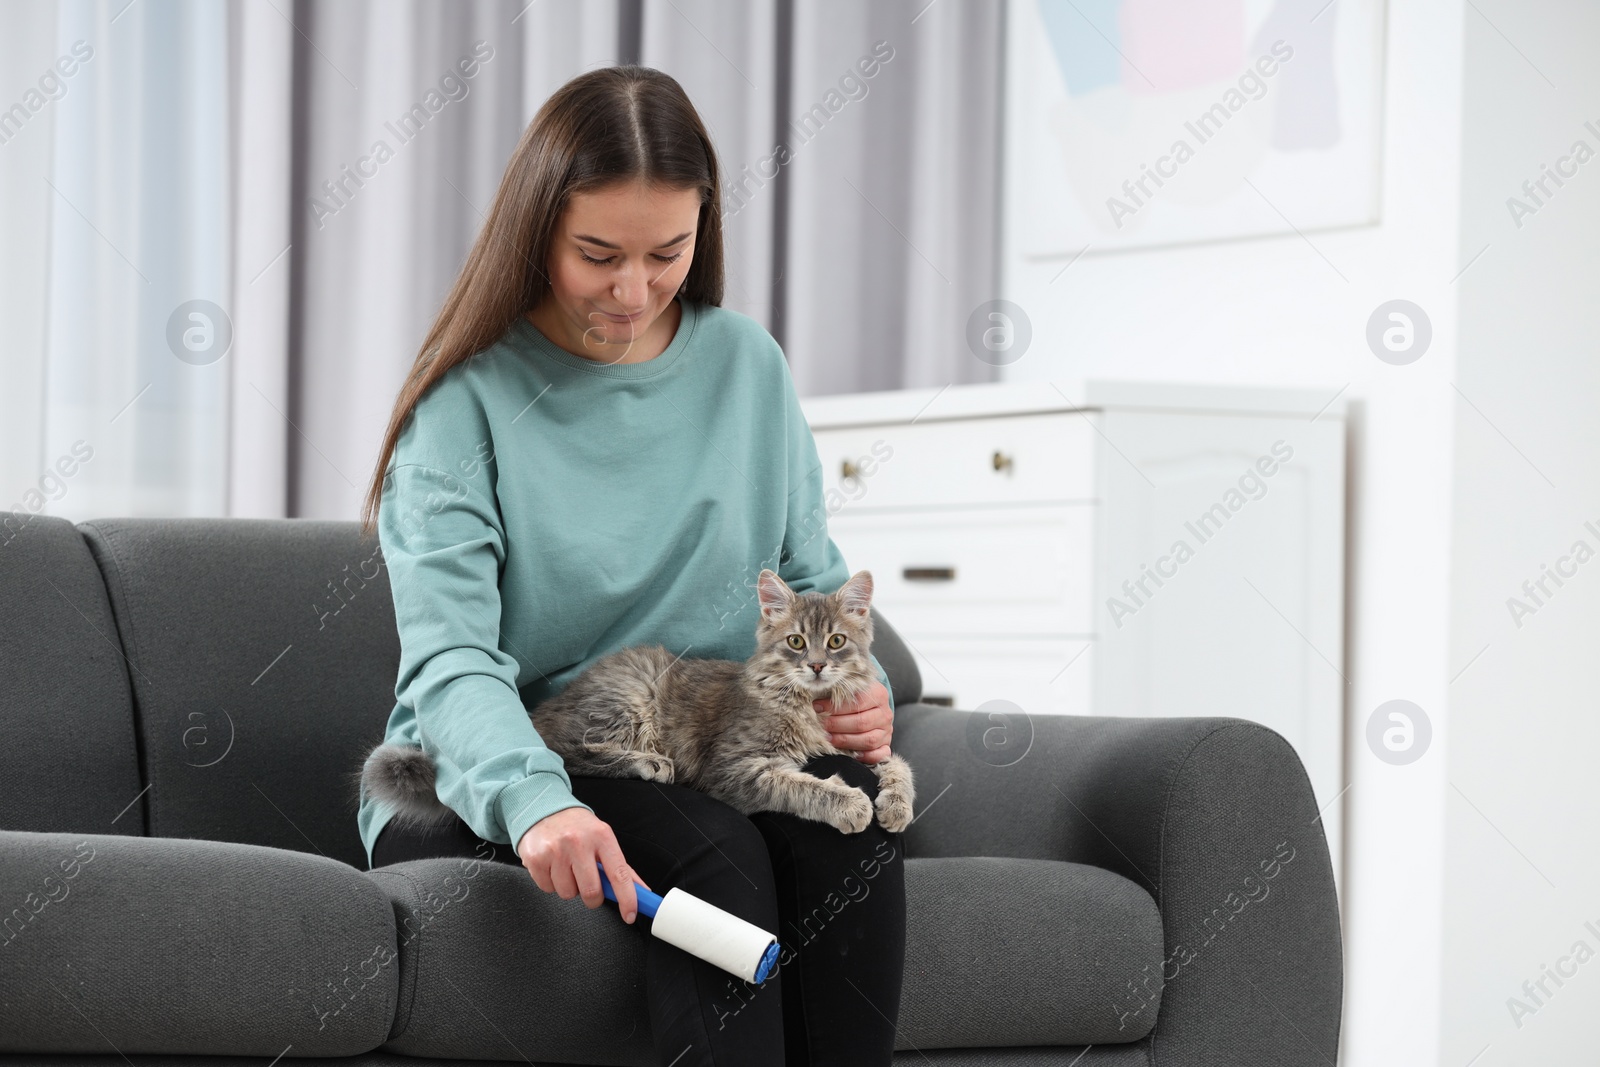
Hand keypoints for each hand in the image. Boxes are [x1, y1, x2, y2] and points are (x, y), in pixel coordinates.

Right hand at [515, 807, 652, 923]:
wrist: (544, 809)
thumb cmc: (578, 828)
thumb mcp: (603, 838)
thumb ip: (621, 867)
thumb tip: (642, 891)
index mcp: (601, 836)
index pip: (619, 874)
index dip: (627, 899)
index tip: (630, 915)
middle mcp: (578, 842)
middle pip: (591, 891)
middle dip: (592, 897)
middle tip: (588, 884)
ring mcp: (555, 850)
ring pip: (567, 893)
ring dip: (569, 887)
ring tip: (567, 868)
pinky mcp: (536, 858)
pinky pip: (548, 889)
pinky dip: (551, 883)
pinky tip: (552, 866)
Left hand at [814, 680, 892, 764]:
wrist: (872, 707)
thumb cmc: (854, 698)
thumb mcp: (849, 691)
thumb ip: (837, 694)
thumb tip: (816, 702)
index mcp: (879, 694)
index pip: (857, 701)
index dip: (835, 706)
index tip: (817, 707)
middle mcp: (885, 713)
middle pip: (861, 722)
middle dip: (837, 725)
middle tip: (821, 725)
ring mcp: (887, 731)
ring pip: (869, 740)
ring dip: (845, 741)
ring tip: (828, 738)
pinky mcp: (886, 745)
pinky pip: (880, 754)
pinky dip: (865, 756)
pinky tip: (850, 753)